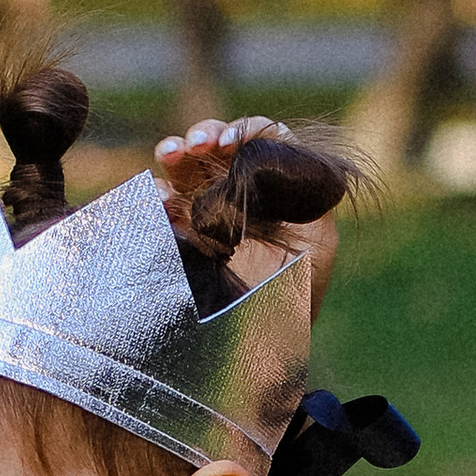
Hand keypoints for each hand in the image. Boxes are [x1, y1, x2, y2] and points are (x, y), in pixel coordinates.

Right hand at [154, 117, 341, 313]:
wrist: (265, 345)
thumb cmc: (298, 295)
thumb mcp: (319, 242)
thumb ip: (310, 194)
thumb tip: (292, 154)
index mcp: (273, 188)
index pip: (259, 141)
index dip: (245, 130)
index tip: (233, 141)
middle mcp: (238, 194)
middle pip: (216, 146)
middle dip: (206, 134)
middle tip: (201, 144)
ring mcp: (206, 213)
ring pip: (185, 168)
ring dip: (175, 152)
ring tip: (171, 154)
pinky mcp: (181, 238)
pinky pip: (162, 207)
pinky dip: (156, 195)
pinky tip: (159, 198)